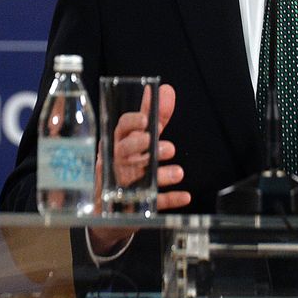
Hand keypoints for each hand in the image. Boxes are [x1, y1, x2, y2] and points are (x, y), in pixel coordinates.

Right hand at [89, 84, 189, 254]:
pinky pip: (151, 203)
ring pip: (136, 179)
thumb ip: (155, 116)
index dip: (131, 124)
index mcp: (118, 144)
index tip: (144, 121)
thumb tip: (165, 89)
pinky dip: (168, 199)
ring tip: (178, 172)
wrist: (112, 208)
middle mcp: (117, 163)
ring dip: (159, 175)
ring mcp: (124, 186)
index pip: (120, 130)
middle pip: (123, 152)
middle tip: (166, 147)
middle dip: (142, 148)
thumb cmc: (129, 163)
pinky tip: (185, 196)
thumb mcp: (142, 139)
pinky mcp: (135, 206)